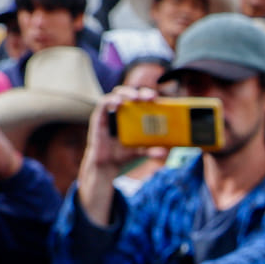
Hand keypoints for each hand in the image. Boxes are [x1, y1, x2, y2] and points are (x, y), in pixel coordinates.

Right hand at [77, 86, 152, 223]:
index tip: (161, 98)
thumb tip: (167, 151)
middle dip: (139, 92)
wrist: (103, 171)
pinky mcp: (97, 123)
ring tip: (135, 98)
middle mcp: (119, 115)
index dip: (148, 96)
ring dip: (125, 94)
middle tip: (151, 96)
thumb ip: (152, 150)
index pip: (140, 101)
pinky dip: (109, 103)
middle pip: (128, 95)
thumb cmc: (122, 158)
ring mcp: (107, 118)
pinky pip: (101, 108)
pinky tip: (118, 104)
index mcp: (131, 118)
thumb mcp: (140, 153)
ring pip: (114, 97)